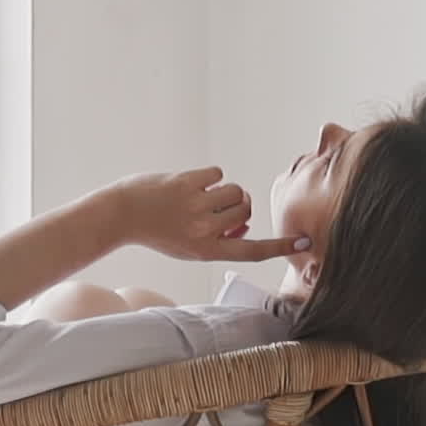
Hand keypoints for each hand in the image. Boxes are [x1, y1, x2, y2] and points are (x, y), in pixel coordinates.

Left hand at [117, 167, 308, 262]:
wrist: (122, 215)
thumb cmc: (157, 231)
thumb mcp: (189, 246)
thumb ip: (219, 238)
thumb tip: (244, 222)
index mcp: (207, 251)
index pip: (252, 251)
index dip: (279, 247)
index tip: (304, 241)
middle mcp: (205, 230)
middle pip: (246, 209)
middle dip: (237, 205)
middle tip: (216, 206)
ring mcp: (197, 206)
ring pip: (235, 190)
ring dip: (225, 190)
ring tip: (201, 195)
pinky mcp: (188, 183)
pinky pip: (218, 174)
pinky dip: (209, 177)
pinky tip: (190, 184)